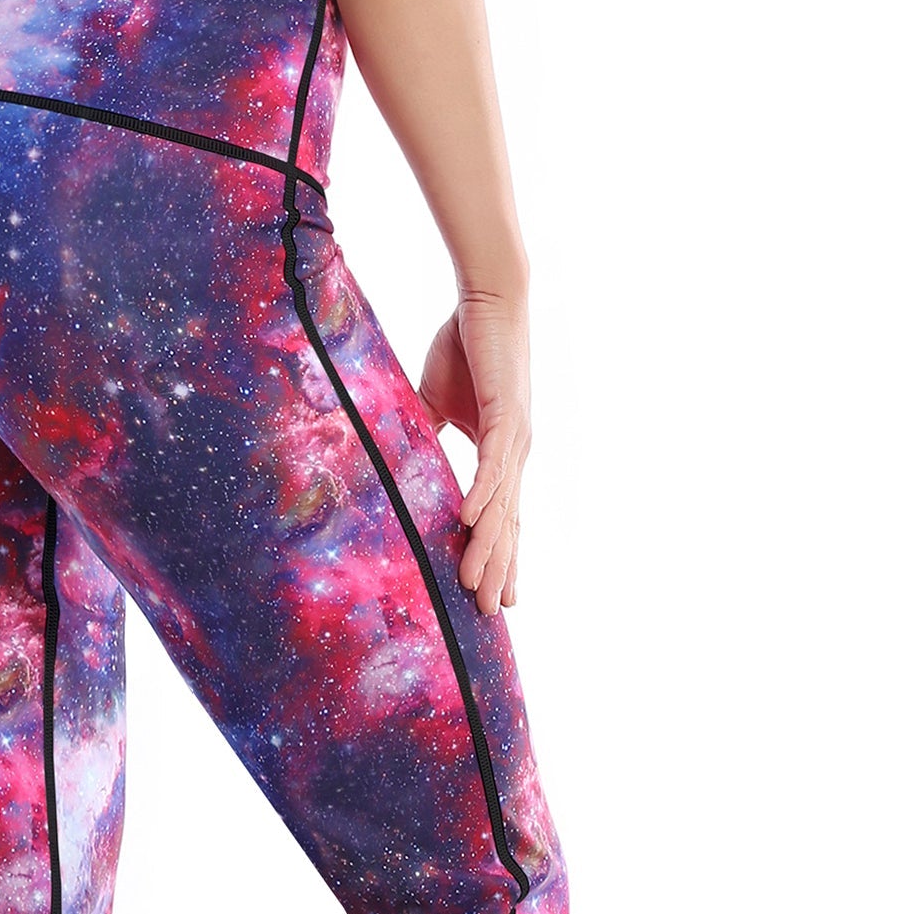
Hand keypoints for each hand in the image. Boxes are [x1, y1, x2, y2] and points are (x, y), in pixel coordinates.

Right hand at [418, 285, 531, 612]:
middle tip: (492, 613)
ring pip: (502, 505)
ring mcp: (515, 438)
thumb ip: (425, 432)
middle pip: (507, 524)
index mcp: (500, 452)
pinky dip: (485, 495)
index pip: (501, 515)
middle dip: (500, 569)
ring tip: (477, 586)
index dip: (498, 555)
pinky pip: (494, 465)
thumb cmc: (466, 345)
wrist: (489, 300)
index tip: (493, 593)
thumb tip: (398, 455)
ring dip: (490, 547)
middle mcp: (515, 452)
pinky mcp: (507, 415)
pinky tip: (474, 523)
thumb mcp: (437, 400)